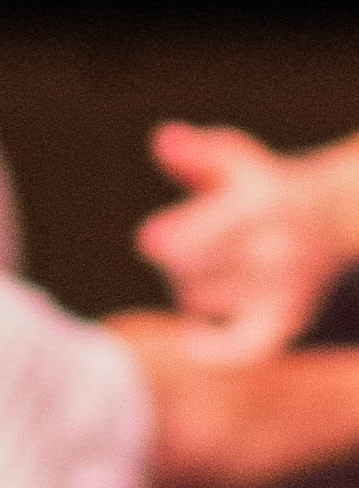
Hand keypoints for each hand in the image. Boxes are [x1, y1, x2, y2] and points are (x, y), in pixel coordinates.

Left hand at [138, 120, 353, 362]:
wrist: (334, 217)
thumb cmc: (265, 184)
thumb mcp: (236, 157)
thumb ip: (198, 150)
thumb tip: (164, 140)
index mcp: (260, 206)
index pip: (191, 239)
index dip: (162, 242)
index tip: (153, 241)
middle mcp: (276, 249)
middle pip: (187, 270)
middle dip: (174, 261)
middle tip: (182, 253)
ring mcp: (285, 287)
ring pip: (200, 301)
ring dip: (187, 289)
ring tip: (202, 272)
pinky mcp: (289, 318)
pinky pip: (245, 348)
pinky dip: (215, 348)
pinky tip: (193, 336)